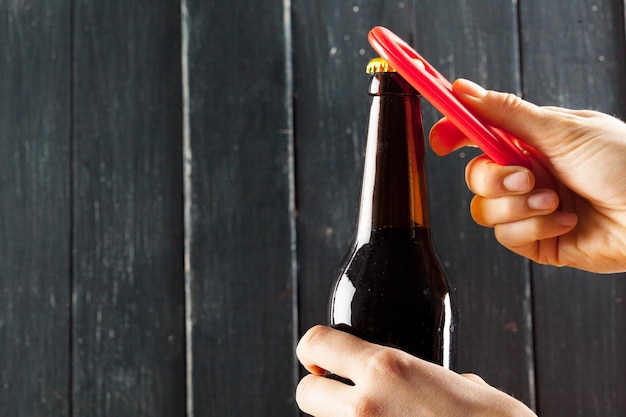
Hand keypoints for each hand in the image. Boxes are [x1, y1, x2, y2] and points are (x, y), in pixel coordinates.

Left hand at [296, 325, 535, 416]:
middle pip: (305, 391)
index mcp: (388, 368)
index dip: (313, 347)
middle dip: (317, 389)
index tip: (320, 355)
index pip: (317, 343)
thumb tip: (440, 384)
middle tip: (340, 392)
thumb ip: (434, 378)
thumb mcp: (465, 387)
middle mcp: (366, 404)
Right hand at [430, 79, 625, 272]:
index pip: (479, 134)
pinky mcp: (536, 240)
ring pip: (485, 210)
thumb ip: (506, 112)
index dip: (454, 135)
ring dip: (519, 207)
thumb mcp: (562, 129)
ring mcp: (529, 208)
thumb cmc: (623, 164)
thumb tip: (464, 90)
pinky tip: (564, 222)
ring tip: (555, 201)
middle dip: (496, 179)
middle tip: (527, 177)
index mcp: (531, 140)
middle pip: (475, 176)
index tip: (440, 142)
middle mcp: (527, 173)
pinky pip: (507, 236)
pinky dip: (535, 228)